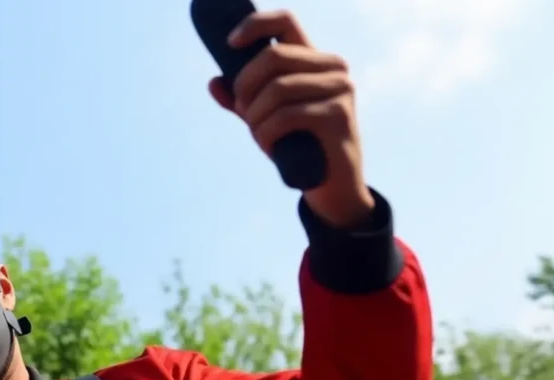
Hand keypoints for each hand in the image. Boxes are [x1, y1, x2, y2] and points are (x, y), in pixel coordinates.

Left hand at [208, 10, 373, 228]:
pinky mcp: (338, 115)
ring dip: (255, 116)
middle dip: (245, 85)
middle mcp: (333, 66)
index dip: (254, 24)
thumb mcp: (265, 119)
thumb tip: (213, 83)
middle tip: (243, 110)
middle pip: (272, 56)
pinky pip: (285, 116)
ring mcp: (340, 88)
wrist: (331, 185)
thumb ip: (242, 101)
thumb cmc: (298, 146)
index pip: (285, 20)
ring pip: (277, 88)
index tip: (230, 43)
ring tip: (258, 133)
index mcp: (314, 59)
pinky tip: (269, 146)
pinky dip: (266, 133)